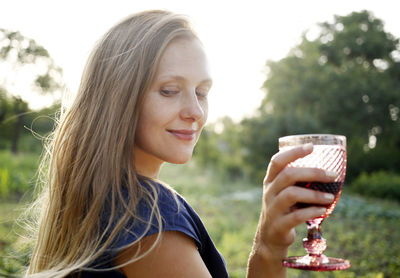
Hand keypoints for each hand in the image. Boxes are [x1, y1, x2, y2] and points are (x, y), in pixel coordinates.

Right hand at [247, 144, 335, 276]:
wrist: (270, 239)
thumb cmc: (284, 211)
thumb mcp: (284, 193)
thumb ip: (297, 182)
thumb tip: (328, 170)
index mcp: (270, 181)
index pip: (277, 161)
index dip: (293, 152)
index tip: (311, 147)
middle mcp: (269, 192)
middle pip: (288, 175)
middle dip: (312, 172)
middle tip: (332, 175)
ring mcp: (272, 209)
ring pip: (291, 194)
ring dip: (314, 194)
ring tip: (330, 197)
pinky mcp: (278, 225)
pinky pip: (296, 216)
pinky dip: (312, 211)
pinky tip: (323, 210)